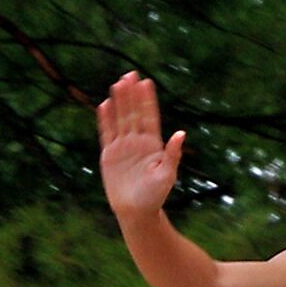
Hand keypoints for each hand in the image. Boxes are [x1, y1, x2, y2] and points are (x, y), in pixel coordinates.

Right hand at [96, 72, 184, 217]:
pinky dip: (105, 120)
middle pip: (134, 113)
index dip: (148, 100)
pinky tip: (104, 104)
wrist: (136, 212)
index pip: (150, 117)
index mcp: (153, 145)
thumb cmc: (155, 196)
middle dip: (132, 95)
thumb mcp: (167, 175)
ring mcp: (123, 147)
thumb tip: (181, 134)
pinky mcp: (109, 155)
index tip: (146, 83)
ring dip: (119, 102)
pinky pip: (107, 133)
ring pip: (120, 119)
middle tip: (130, 74)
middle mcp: (138, 142)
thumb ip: (172, 154)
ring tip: (118, 83)